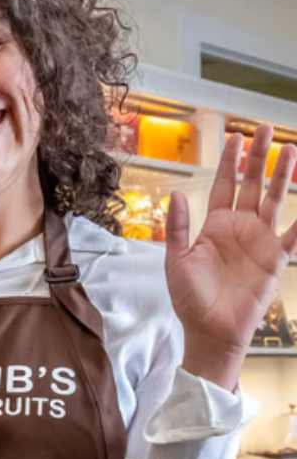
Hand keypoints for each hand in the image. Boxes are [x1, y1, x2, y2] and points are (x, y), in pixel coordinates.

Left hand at [165, 124, 296, 389]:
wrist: (210, 330)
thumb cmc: (190, 299)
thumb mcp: (176, 261)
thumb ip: (177, 228)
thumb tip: (175, 194)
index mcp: (214, 227)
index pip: (224, 186)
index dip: (230, 162)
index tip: (235, 136)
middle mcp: (239, 228)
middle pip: (252, 185)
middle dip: (258, 158)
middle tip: (265, 128)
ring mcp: (260, 241)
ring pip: (275, 199)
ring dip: (282, 175)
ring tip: (290, 148)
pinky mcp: (276, 258)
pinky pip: (296, 235)